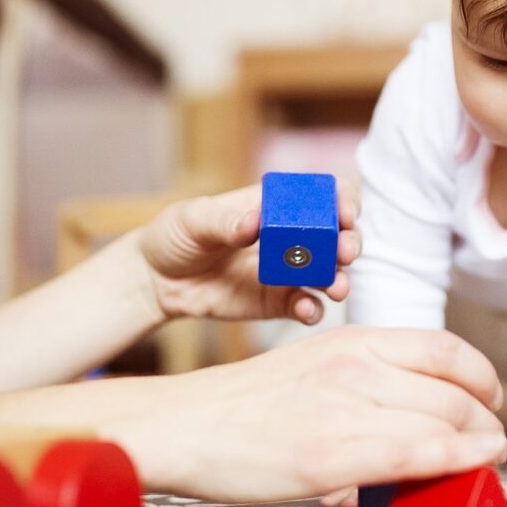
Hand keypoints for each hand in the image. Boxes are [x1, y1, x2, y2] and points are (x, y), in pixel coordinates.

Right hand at [101, 325, 506, 501]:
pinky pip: (419, 452)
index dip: (482, 375)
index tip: (491, 398)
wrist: (187, 426)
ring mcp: (347, 407)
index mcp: (351, 339)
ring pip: (445, 419)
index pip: (443, 347)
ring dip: (479, 441)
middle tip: (493, 436)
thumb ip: (366, 380)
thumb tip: (415, 413)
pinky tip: (476, 461)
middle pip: (453, 387)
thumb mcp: (313, 368)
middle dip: (487, 416)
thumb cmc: (246, 406)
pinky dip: (459, 458)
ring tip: (485, 456)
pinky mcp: (335, 452)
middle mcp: (355, 364)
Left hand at [135, 182, 361, 324]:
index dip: (342, 200)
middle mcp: (289, 237)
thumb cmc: (175, 236)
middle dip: (349, 242)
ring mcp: (286, 271)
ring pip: (328, 273)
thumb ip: (225, 221)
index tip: (346, 213)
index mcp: (274, 205)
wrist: (156, 280)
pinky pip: (304, 306)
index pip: (321, 196)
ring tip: (337, 287)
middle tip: (346, 252)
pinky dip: (313, 309)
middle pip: (335, 235)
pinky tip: (307, 310)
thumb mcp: (193, 219)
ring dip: (340, 279)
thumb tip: (254, 222)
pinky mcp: (276, 302)